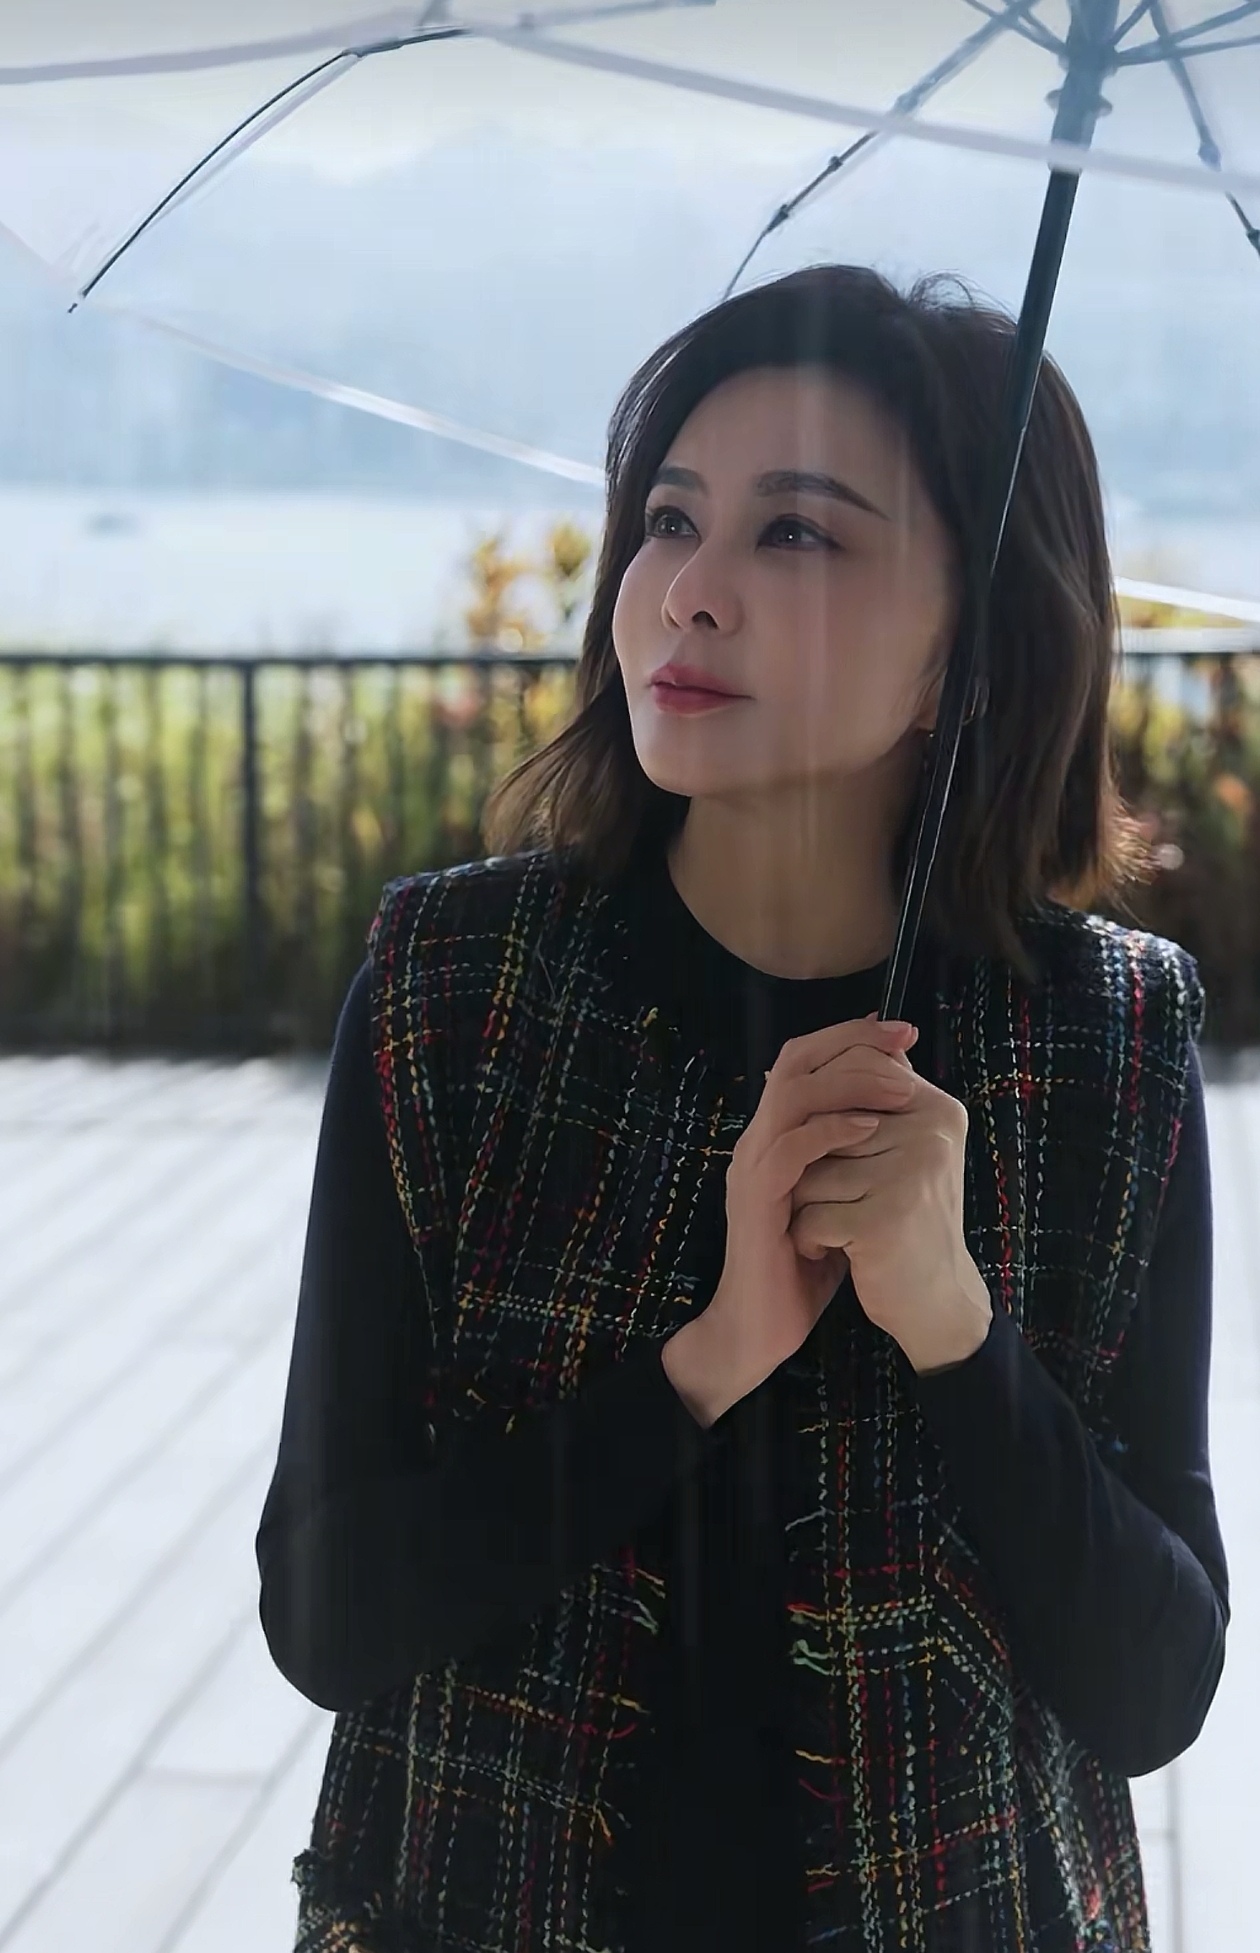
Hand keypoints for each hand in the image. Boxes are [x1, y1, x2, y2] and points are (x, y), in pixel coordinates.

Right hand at [679, 1016, 930, 1412]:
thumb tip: (894, 1119)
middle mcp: (758, 1140)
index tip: (905, 1035)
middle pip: (795, 1061)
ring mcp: (752, 1167)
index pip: (805, 1061)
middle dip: (853, 1042)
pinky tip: (871, 1129)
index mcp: (776, 1136)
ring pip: (791, 1094)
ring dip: (849, 1081)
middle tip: (905, 1039)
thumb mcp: (836, 1198)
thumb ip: (852, 1159)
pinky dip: (831, 1130)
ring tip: (899, 1086)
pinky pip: (790, 1148)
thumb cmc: (801, 1267)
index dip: (853, 1038)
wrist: (759, 1329)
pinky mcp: (756, 1200)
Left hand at [789, 1011, 991, 1372]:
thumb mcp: (907, 1148)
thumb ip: (882, 1091)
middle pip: (823, 1126)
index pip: (858, 1070)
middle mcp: (930, 1137)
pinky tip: (833, 1253)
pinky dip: (809, 1239)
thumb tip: (850, 1028)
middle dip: (813, 1167)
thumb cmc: (908, 1221)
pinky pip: (810, 1215)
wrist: (936, 1302)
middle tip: (838, 1199)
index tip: (834, 1151)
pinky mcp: (884, 1223)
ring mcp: (908, 1179)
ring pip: (809, 1173)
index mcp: (937, 1111)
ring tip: (840, 1228)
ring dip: (807, 1207)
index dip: (823, 1107)